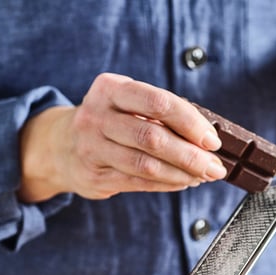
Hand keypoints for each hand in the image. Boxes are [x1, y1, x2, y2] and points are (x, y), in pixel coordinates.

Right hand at [19, 73, 225, 201]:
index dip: (190, 123)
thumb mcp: (125, 104)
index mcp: (110, 89)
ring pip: (146, 165)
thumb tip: (206, 137)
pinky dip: (167, 184)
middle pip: (153, 138)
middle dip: (190, 155)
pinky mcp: (94, 176)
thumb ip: (159, 114)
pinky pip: (139, 182)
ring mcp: (92, 148)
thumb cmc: (108, 122)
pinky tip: (184, 182)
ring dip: (182, 173)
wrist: (59, 146)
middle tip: (216, 167)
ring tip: (203, 176)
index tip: (213, 140)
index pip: (158, 103)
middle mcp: (97, 116)